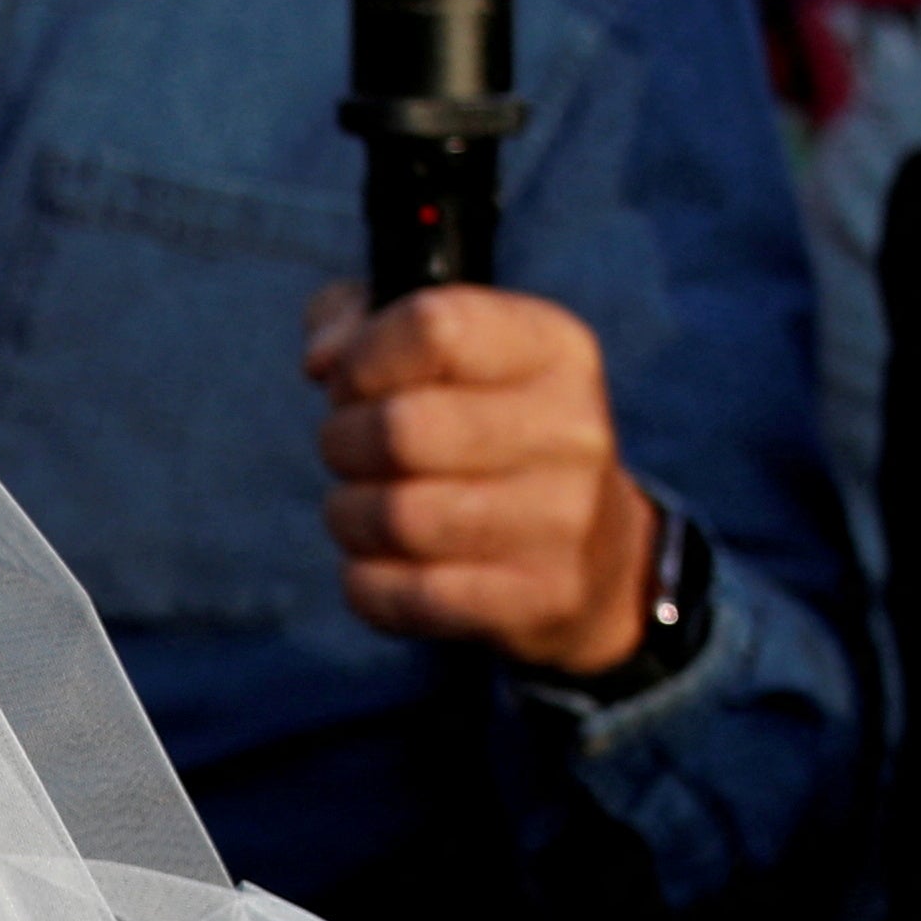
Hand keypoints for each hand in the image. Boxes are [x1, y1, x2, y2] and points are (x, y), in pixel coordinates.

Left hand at [302, 282, 664, 678]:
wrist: (597, 555)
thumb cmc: (486, 431)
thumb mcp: (448, 351)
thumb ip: (362, 322)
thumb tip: (322, 361)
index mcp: (552, 347)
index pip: (433, 328)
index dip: (363, 358)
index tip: (354, 384)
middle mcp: (570, 428)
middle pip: (402, 429)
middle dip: (343, 442)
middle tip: (350, 452)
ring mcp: (562, 519)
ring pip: (395, 517)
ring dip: (348, 515)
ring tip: (362, 508)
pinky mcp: (538, 597)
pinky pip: (401, 593)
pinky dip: (366, 581)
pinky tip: (382, 564)